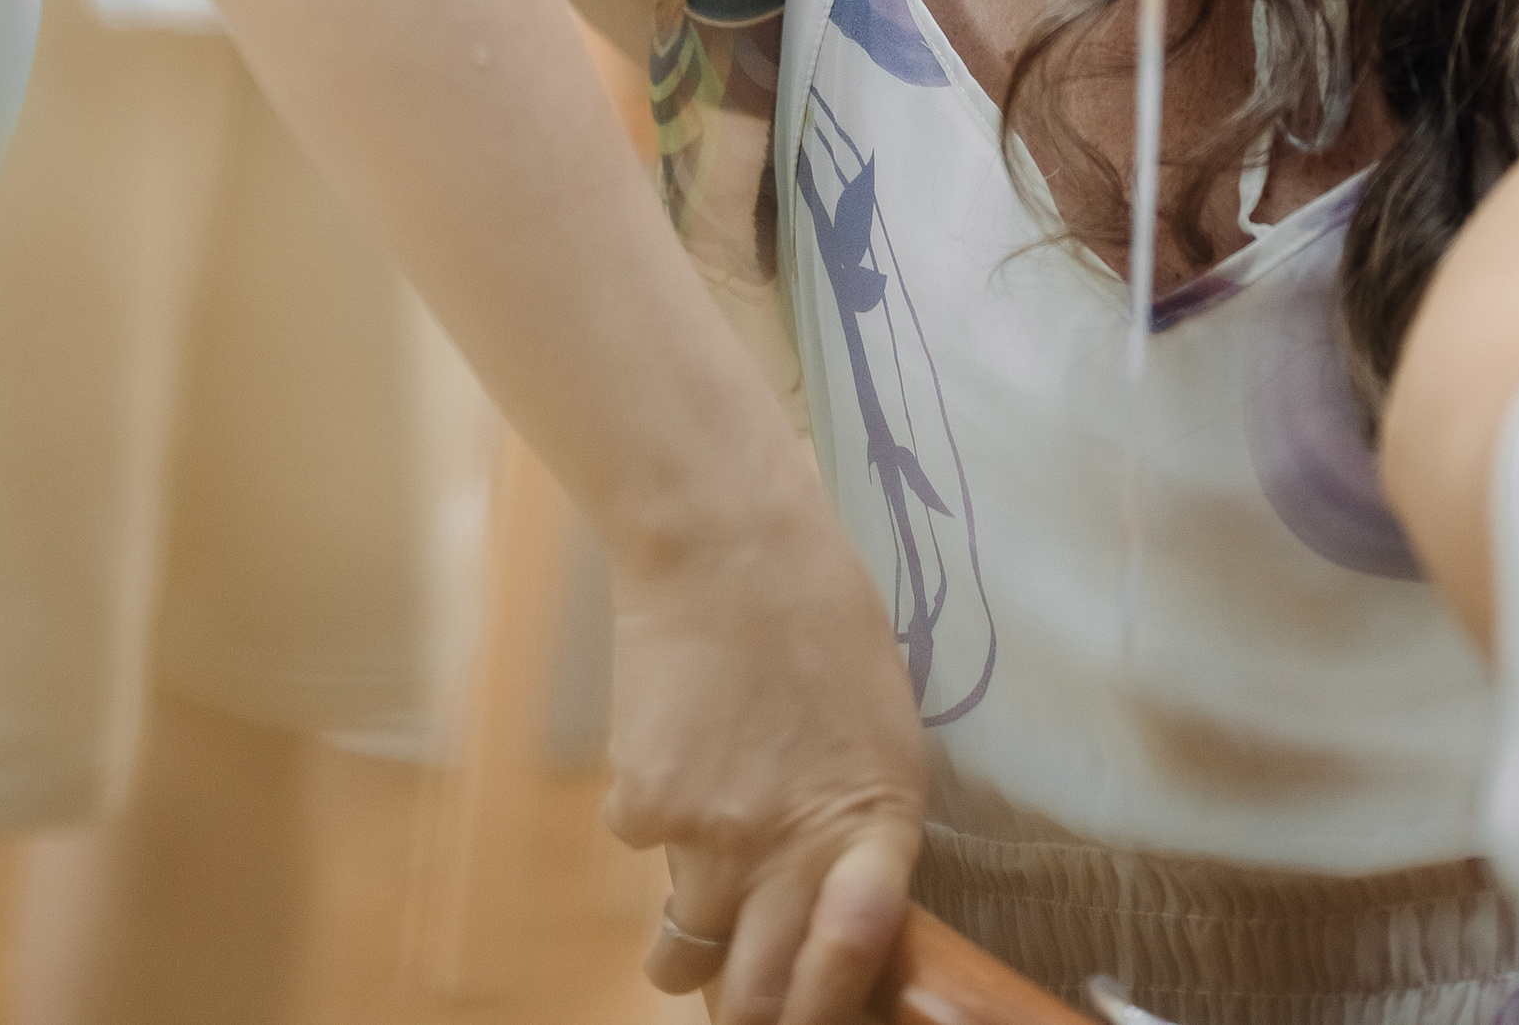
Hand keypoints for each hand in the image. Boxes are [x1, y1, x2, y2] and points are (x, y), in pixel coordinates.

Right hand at [609, 475, 923, 1024]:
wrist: (726, 541)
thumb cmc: (819, 617)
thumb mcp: (880, 725)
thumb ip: (861, 825)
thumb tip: (837, 907)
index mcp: (873, 823)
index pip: (852, 965)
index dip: (825, 1009)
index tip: (809, 1016)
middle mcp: (792, 848)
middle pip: (756, 1001)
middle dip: (748, 1014)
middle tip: (744, 998)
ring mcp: (711, 836)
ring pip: (680, 958)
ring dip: (684, 949)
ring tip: (696, 897)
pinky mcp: (644, 804)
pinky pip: (638, 848)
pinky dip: (648, 819)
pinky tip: (672, 747)